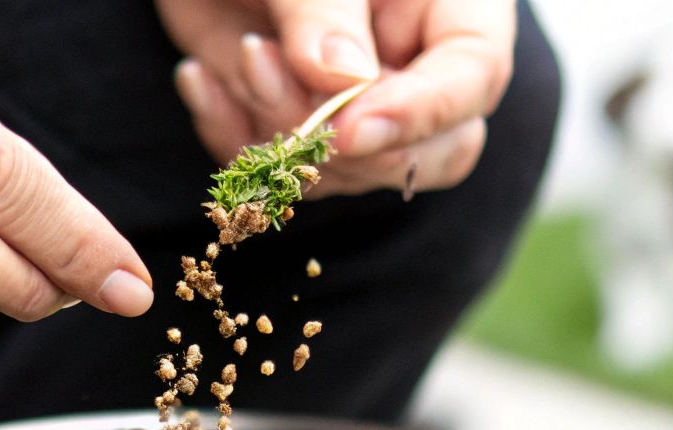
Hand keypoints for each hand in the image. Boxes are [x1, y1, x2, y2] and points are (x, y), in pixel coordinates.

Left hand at [158, 0, 514, 197]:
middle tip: (281, 87)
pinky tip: (198, 77)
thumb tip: (345, 81)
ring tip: (243, 53)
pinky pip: (280, 169)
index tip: (350, 131)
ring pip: (349, 170)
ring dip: (281, 130)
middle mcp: (415, 61)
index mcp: (448, 4)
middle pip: (436, 150)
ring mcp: (358, 102)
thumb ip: (324, 9)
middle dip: (350, 145)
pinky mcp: (295, 123)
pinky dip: (231, 135)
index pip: (473, 76)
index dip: (421, 113)